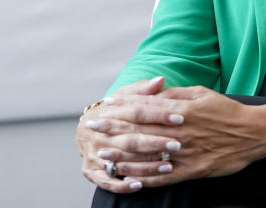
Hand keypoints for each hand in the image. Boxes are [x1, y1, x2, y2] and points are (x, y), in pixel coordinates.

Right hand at [76, 77, 186, 193]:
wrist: (84, 130)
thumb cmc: (113, 112)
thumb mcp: (124, 96)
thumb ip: (143, 90)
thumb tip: (160, 80)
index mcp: (108, 113)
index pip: (136, 112)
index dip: (159, 114)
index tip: (180, 117)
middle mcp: (99, 134)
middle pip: (130, 139)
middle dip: (155, 142)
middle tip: (178, 144)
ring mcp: (94, 154)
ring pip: (121, 162)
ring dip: (146, 166)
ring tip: (168, 166)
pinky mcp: (91, 172)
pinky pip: (107, 181)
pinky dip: (122, 184)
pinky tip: (139, 185)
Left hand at [101, 86, 265, 188]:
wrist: (253, 133)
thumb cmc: (225, 110)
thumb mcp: (200, 93)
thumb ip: (173, 95)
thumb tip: (150, 91)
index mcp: (182, 110)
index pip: (145, 108)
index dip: (122, 107)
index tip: (104, 106)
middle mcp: (182, 132)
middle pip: (141, 132)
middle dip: (114, 130)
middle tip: (93, 129)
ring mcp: (187, 153)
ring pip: (149, 157)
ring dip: (122, 157)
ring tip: (102, 156)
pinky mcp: (193, 171)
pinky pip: (164, 178)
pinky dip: (145, 179)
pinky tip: (129, 179)